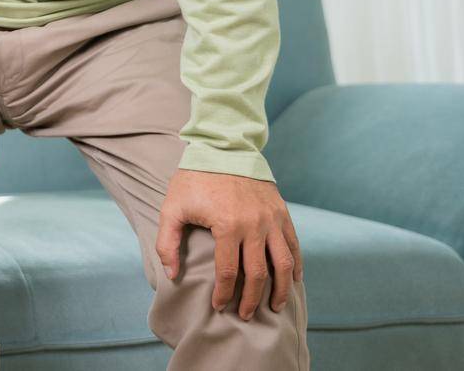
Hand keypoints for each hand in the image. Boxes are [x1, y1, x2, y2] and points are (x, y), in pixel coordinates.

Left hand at [155, 168, 302, 319]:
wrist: (222, 148)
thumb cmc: (193, 179)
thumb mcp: (172, 208)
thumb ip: (168, 243)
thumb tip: (172, 274)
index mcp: (227, 225)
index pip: (228, 272)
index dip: (224, 294)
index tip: (219, 306)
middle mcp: (254, 225)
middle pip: (258, 274)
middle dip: (252, 300)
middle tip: (246, 315)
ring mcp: (271, 219)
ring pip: (283, 264)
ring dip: (281, 289)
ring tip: (275, 306)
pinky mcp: (281, 212)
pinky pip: (294, 245)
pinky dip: (295, 265)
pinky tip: (293, 280)